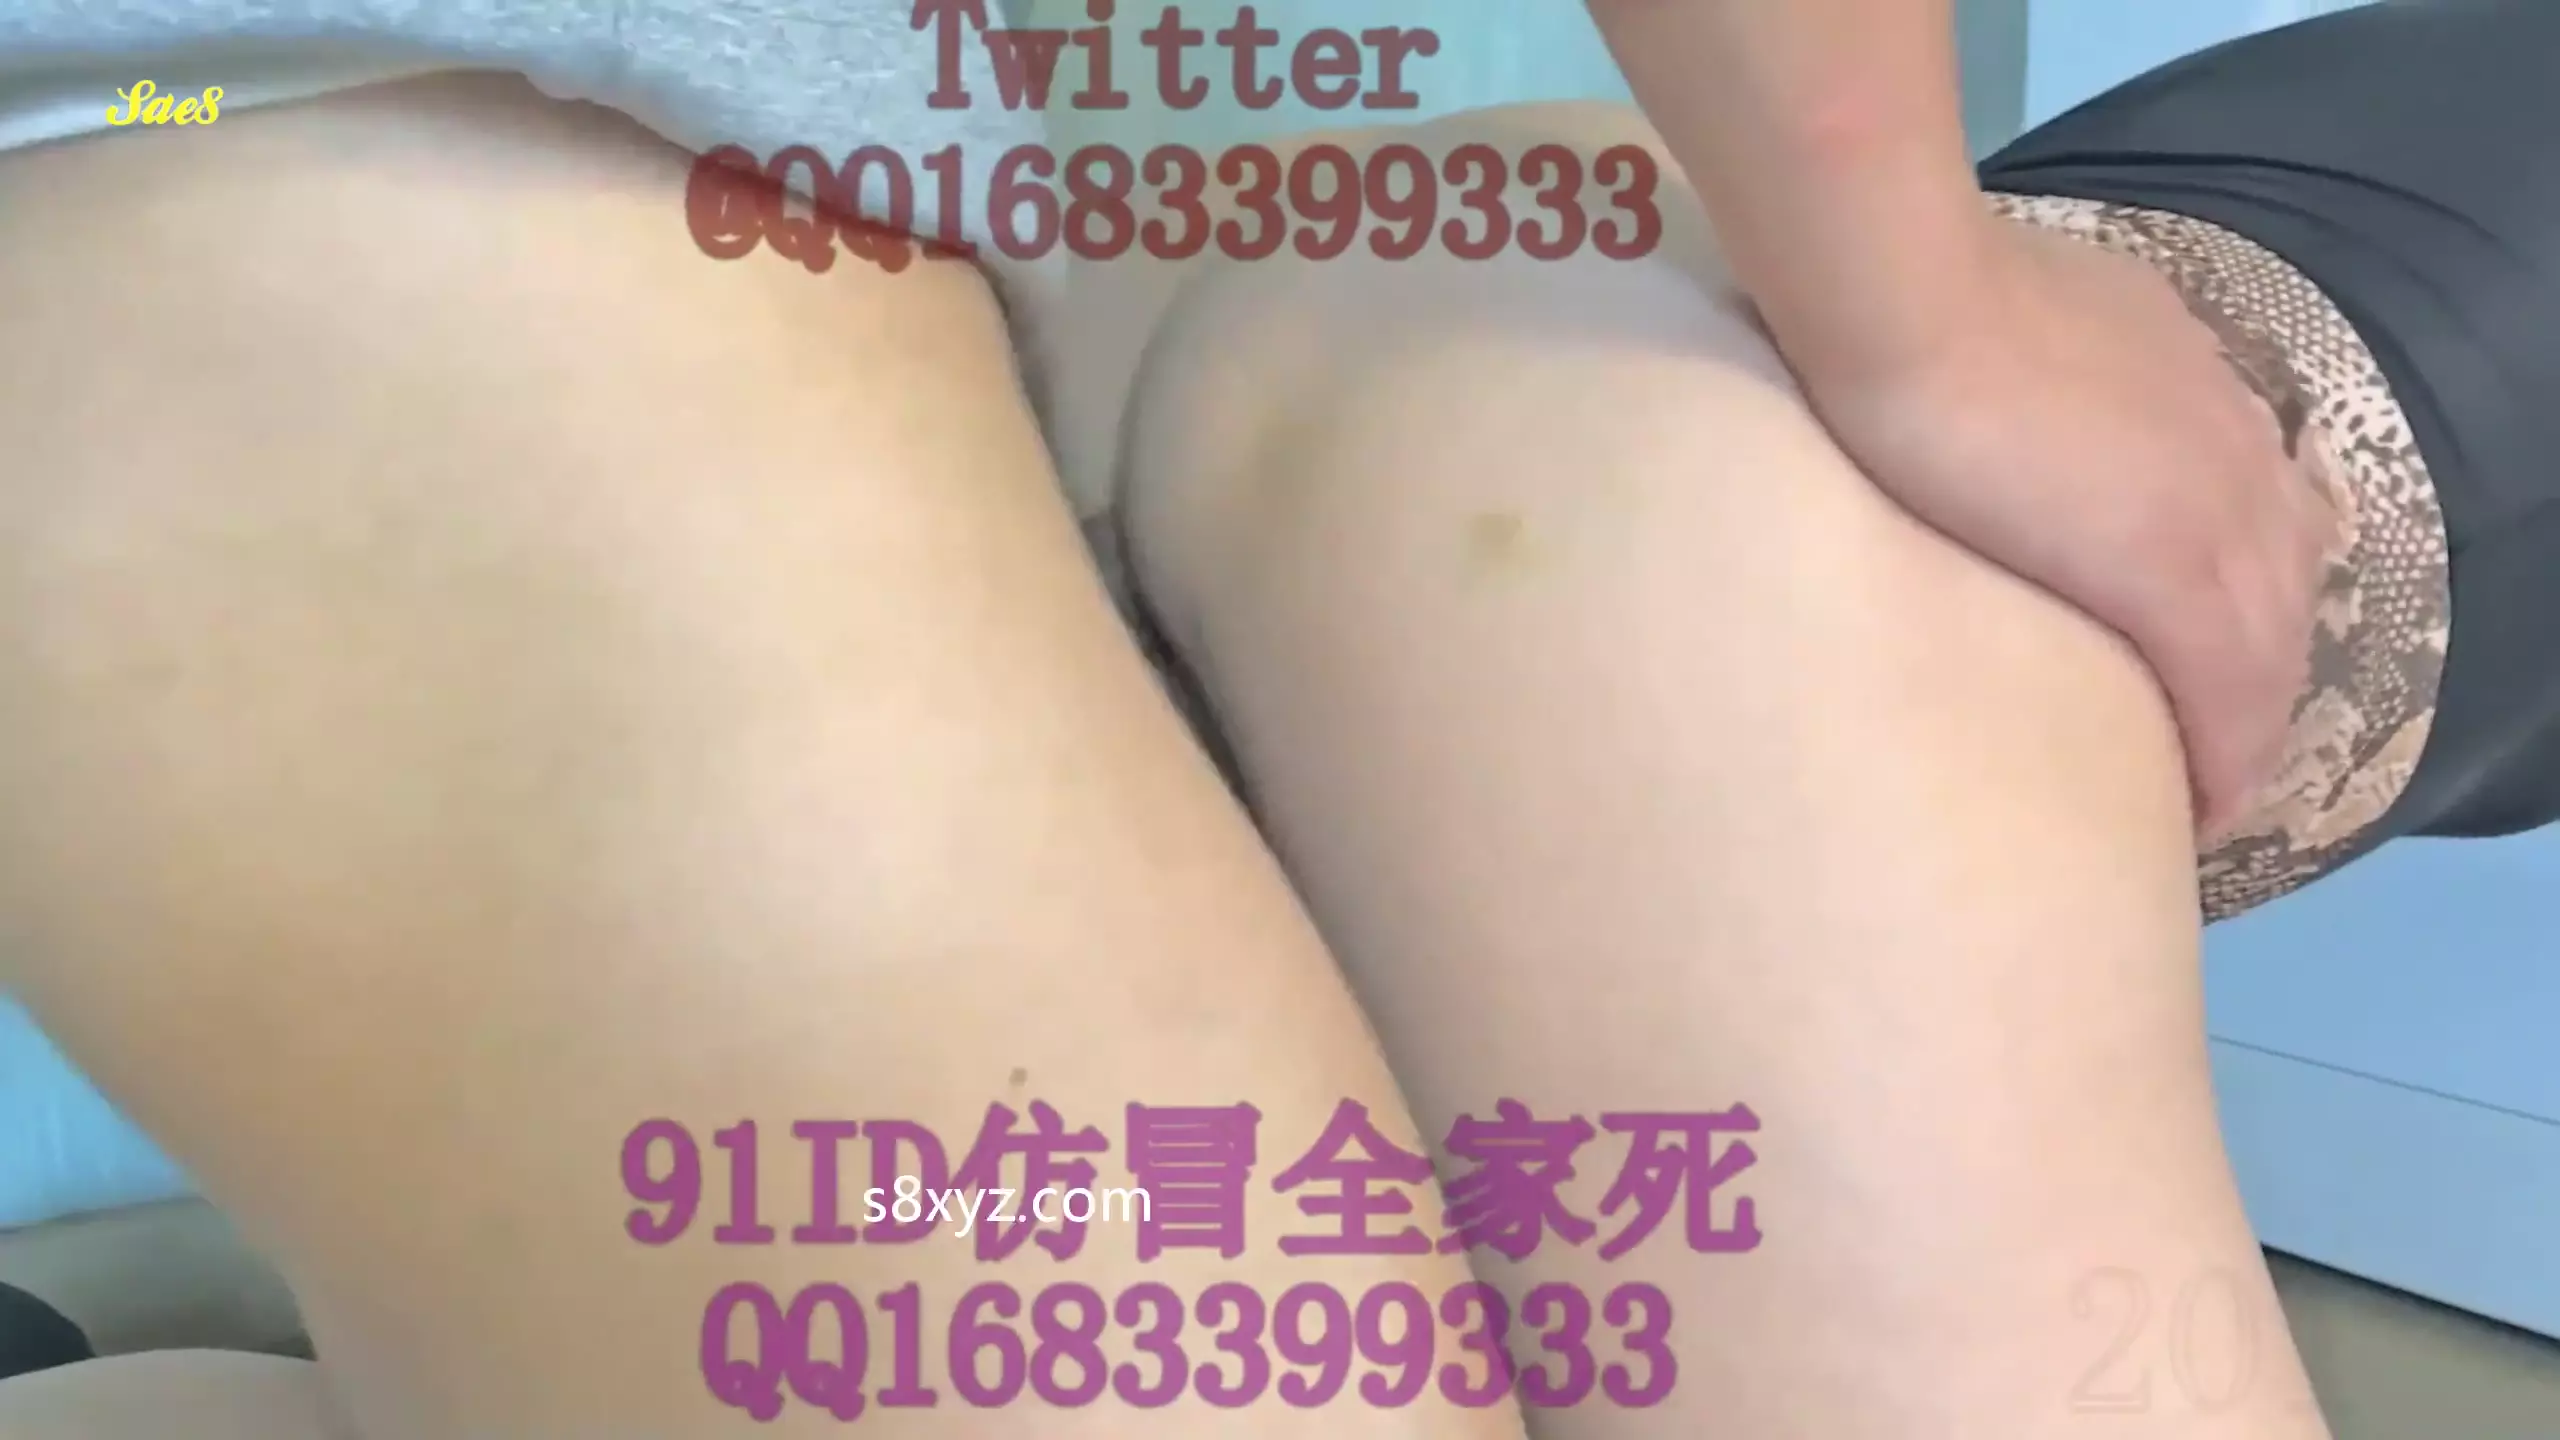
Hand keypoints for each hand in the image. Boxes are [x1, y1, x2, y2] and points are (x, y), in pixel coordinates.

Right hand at [1800, 217, 2337, 839]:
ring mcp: (2214, 506)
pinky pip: (2234, 696)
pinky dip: (2226, 760)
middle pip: (2277, 582)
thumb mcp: (1982, 315)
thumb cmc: (1904, 291)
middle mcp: (2228, 439)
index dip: (2219, 586)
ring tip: (2196, 793)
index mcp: (2178, 372)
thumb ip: (2006, 360)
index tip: (2169, 652)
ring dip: (2243, 725)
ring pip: (2271, 647)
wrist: (1904, 292)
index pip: (2237, 498)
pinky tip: (2198, 812)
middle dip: (2249, 672)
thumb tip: (1948, 396)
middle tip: (2190, 748)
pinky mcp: (2177, 575)